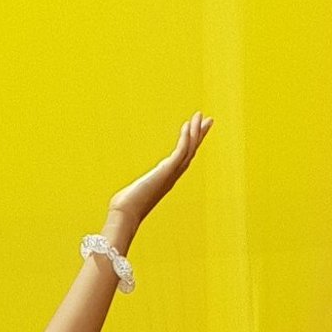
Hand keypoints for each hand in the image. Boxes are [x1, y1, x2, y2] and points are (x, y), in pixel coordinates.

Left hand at [107, 114, 213, 232]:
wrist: (125, 216)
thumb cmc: (125, 209)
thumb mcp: (132, 195)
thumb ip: (134, 192)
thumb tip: (123, 198)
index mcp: (166, 180)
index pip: (183, 158)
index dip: (190, 143)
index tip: (195, 130)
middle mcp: (172, 176)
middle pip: (191, 151)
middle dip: (199, 135)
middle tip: (208, 119)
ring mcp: (171, 174)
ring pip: (189, 149)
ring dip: (195, 131)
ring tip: (200, 116)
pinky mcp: (166, 171)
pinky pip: (181, 151)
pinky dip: (185, 137)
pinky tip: (187, 124)